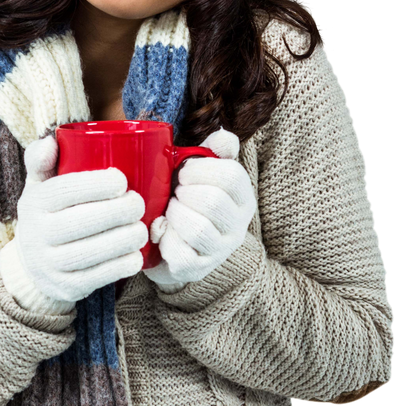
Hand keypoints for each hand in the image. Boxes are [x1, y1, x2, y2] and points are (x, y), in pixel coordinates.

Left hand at [143, 127, 256, 288]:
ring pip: (197, 229)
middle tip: (174, 194)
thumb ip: (213, 151)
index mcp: (242, 198)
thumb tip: (222, 135)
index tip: (182, 173)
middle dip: (184, 194)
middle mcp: (237, 227)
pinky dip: (165, 240)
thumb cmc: (186, 201)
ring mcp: (219, 251)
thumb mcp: (201, 173)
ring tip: (169, 211)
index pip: (232, 177)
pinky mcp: (197, 270)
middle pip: (213, 202)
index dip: (200, 170)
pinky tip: (163, 233)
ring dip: (175, 215)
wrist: (169, 245)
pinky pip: (180, 254)